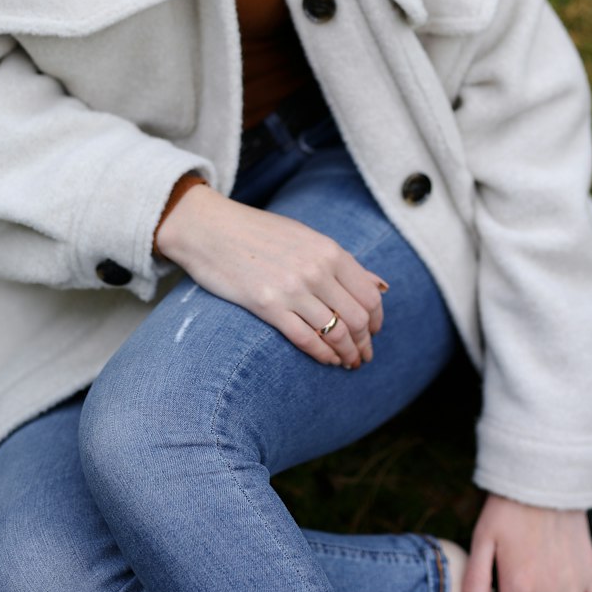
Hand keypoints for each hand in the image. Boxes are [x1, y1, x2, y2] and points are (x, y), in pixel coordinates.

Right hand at [155, 183, 386, 368]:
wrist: (210, 229)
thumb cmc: (258, 232)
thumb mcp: (306, 237)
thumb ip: (342, 262)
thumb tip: (381, 286)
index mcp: (329, 250)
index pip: (369, 296)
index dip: (377, 320)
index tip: (374, 332)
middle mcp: (316, 269)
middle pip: (358, 319)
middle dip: (365, 343)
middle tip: (363, 355)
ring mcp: (292, 289)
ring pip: (336, 333)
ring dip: (347, 354)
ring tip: (348, 362)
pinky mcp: (268, 306)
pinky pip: (307, 340)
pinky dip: (323, 356)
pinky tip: (327, 361)